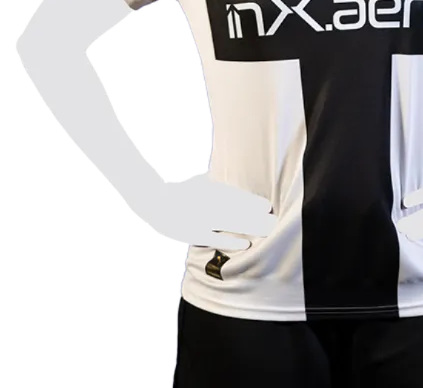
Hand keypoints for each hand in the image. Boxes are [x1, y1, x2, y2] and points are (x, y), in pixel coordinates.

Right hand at [148, 169, 277, 248]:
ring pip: (229, 223)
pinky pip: (215, 238)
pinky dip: (230, 241)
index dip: (251, 201)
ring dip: (249, 227)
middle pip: (236, 210)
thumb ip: (209, 179)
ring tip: (266, 230)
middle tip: (273, 220)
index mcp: (207, 188)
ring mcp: (199, 218)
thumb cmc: (175, 190)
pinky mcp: (191, 233)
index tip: (266, 206)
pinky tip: (246, 244)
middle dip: (255, 216)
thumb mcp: (195, 180)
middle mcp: (205, 202)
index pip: (234, 196)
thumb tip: (221, 178)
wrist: (149, 199)